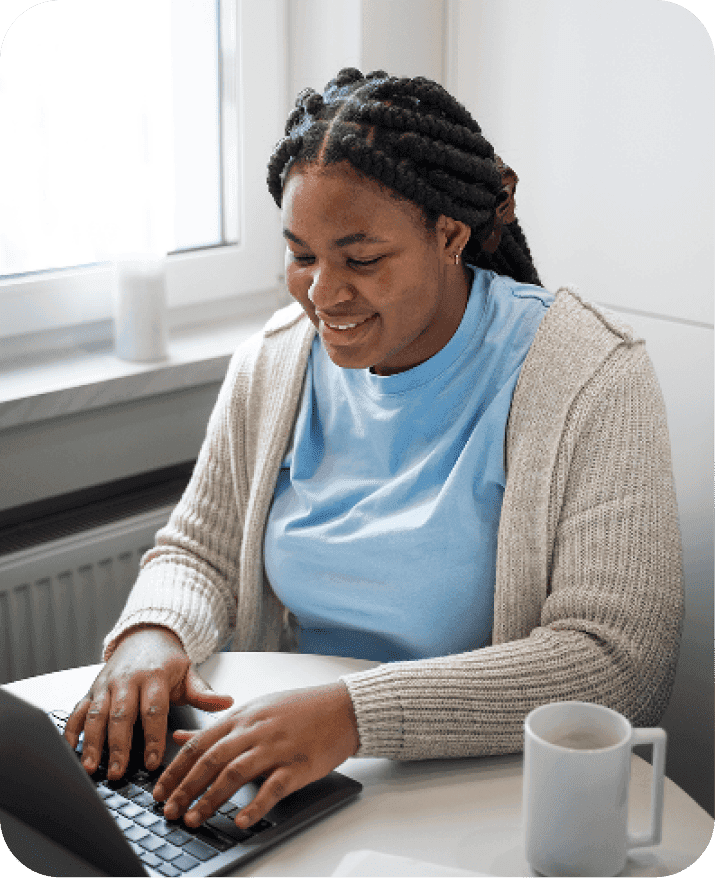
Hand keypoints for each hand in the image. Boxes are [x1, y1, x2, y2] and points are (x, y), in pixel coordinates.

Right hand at [63, 625, 233, 779]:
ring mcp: (106, 684)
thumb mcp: (189, 674)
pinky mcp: (92, 689)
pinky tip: (70, 748)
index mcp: (154, 677)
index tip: (154, 762)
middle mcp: (127, 680)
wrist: (145, 635)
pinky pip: (78, 709)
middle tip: (118, 772)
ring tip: (91, 767)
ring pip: (96, 714)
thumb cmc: (168, 662)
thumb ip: (205, 692)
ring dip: (92, 741)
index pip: (153, 710)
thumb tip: (228, 702)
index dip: (153, 737)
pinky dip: (72, 729)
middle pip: (121, 715)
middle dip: (119, 745)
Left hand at [152, 682, 358, 829]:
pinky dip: (254, 805)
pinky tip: (241, 821)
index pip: (199, 743)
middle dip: (185, 788)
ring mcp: (276, 747)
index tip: (159, 792)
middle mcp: (255, 730)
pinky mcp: (298, 765)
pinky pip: (272, 787)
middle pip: (211, 760)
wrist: (342, 708)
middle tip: (168, 811)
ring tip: (193, 819)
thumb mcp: (254, 709)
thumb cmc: (300, 709)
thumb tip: (180, 737)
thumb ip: (216, 727)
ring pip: (235, 773)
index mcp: (242, 717)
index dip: (176, 770)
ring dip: (210, 799)